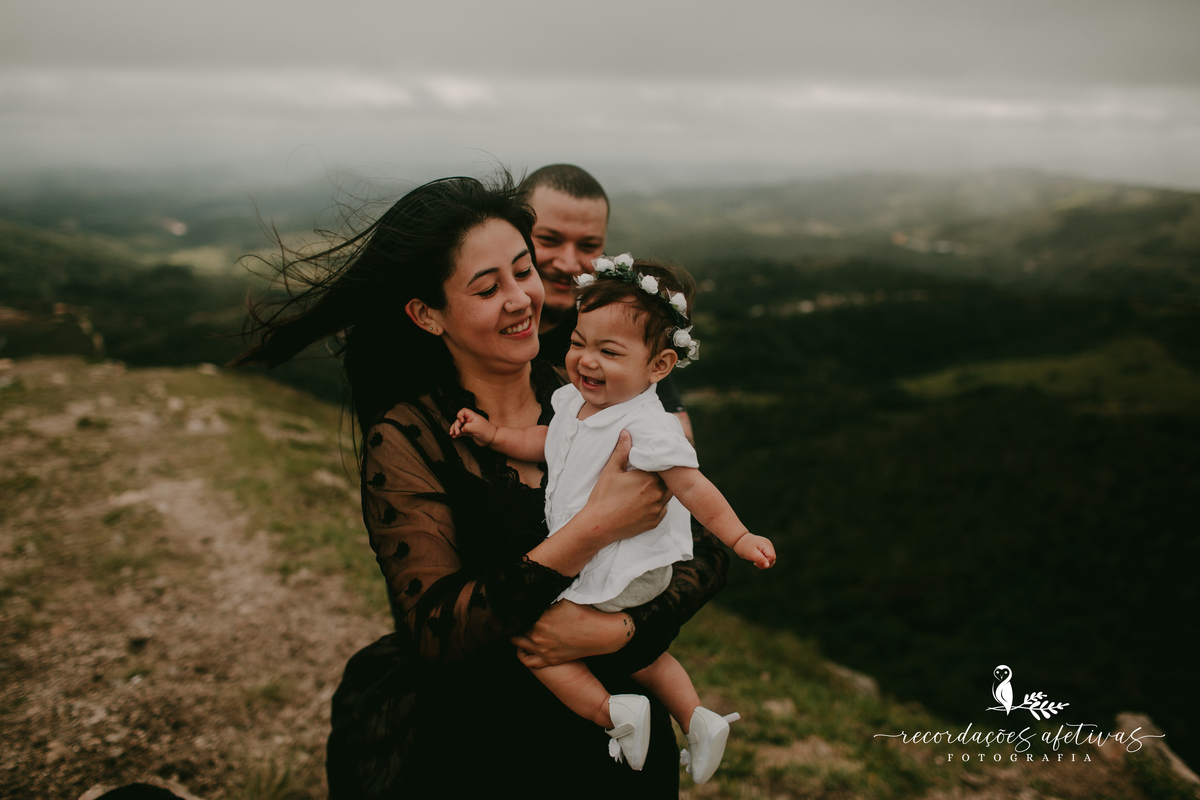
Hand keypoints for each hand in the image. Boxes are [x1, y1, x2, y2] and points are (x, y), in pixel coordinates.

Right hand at [449, 408, 494, 445]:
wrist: (491, 439)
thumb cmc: (487, 431)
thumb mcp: (476, 428)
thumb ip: (467, 427)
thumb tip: (461, 429)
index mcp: (472, 416)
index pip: (463, 411)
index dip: (459, 415)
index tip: (461, 421)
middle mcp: (470, 420)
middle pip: (459, 420)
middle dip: (456, 425)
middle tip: (456, 432)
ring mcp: (469, 426)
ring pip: (458, 426)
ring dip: (454, 430)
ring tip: (452, 434)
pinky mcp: (468, 432)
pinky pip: (460, 432)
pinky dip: (456, 434)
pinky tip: (454, 437)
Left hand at [512, 601, 632, 667]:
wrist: (600, 634)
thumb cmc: (583, 614)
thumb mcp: (562, 600)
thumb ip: (544, 598)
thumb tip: (529, 591)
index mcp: (540, 618)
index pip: (517, 613)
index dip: (514, 608)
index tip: (512, 605)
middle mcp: (538, 635)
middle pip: (515, 627)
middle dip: (515, 619)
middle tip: (513, 614)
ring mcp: (543, 649)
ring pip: (518, 642)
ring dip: (516, 634)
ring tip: (517, 627)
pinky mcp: (549, 660)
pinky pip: (528, 660)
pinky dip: (522, 654)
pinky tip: (522, 647)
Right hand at [583, 430, 671, 545]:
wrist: (599, 525)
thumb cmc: (603, 496)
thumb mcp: (611, 470)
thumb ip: (621, 451)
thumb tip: (626, 433)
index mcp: (648, 479)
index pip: (662, 466)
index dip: (659, 463)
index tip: (654, 461)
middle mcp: (657, 494)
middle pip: (668, 481)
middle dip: (662, 476)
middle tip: (653, 473)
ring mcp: (657, 509)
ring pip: (668, 495)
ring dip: (662, 490)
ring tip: (651, 486)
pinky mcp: (655, 522)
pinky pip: (663, 510)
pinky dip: (658, 505)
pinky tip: (648, 502)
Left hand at [733, 533, 775, 568]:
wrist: (740, 540)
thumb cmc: (744, 546)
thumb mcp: (750, 553)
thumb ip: (760, 559)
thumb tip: (767, 565)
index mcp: (766, 545)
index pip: (772, 557)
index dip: (765, 562)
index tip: (756, 562)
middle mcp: (769, 545)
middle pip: (773, 559)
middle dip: (765, 564)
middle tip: (755, 563)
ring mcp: (768, 547)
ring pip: (771, 559)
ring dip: (763, 563)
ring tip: (755, 561)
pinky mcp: (766, 549)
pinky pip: (768, 558)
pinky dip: (763, 561)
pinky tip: (756, 560)